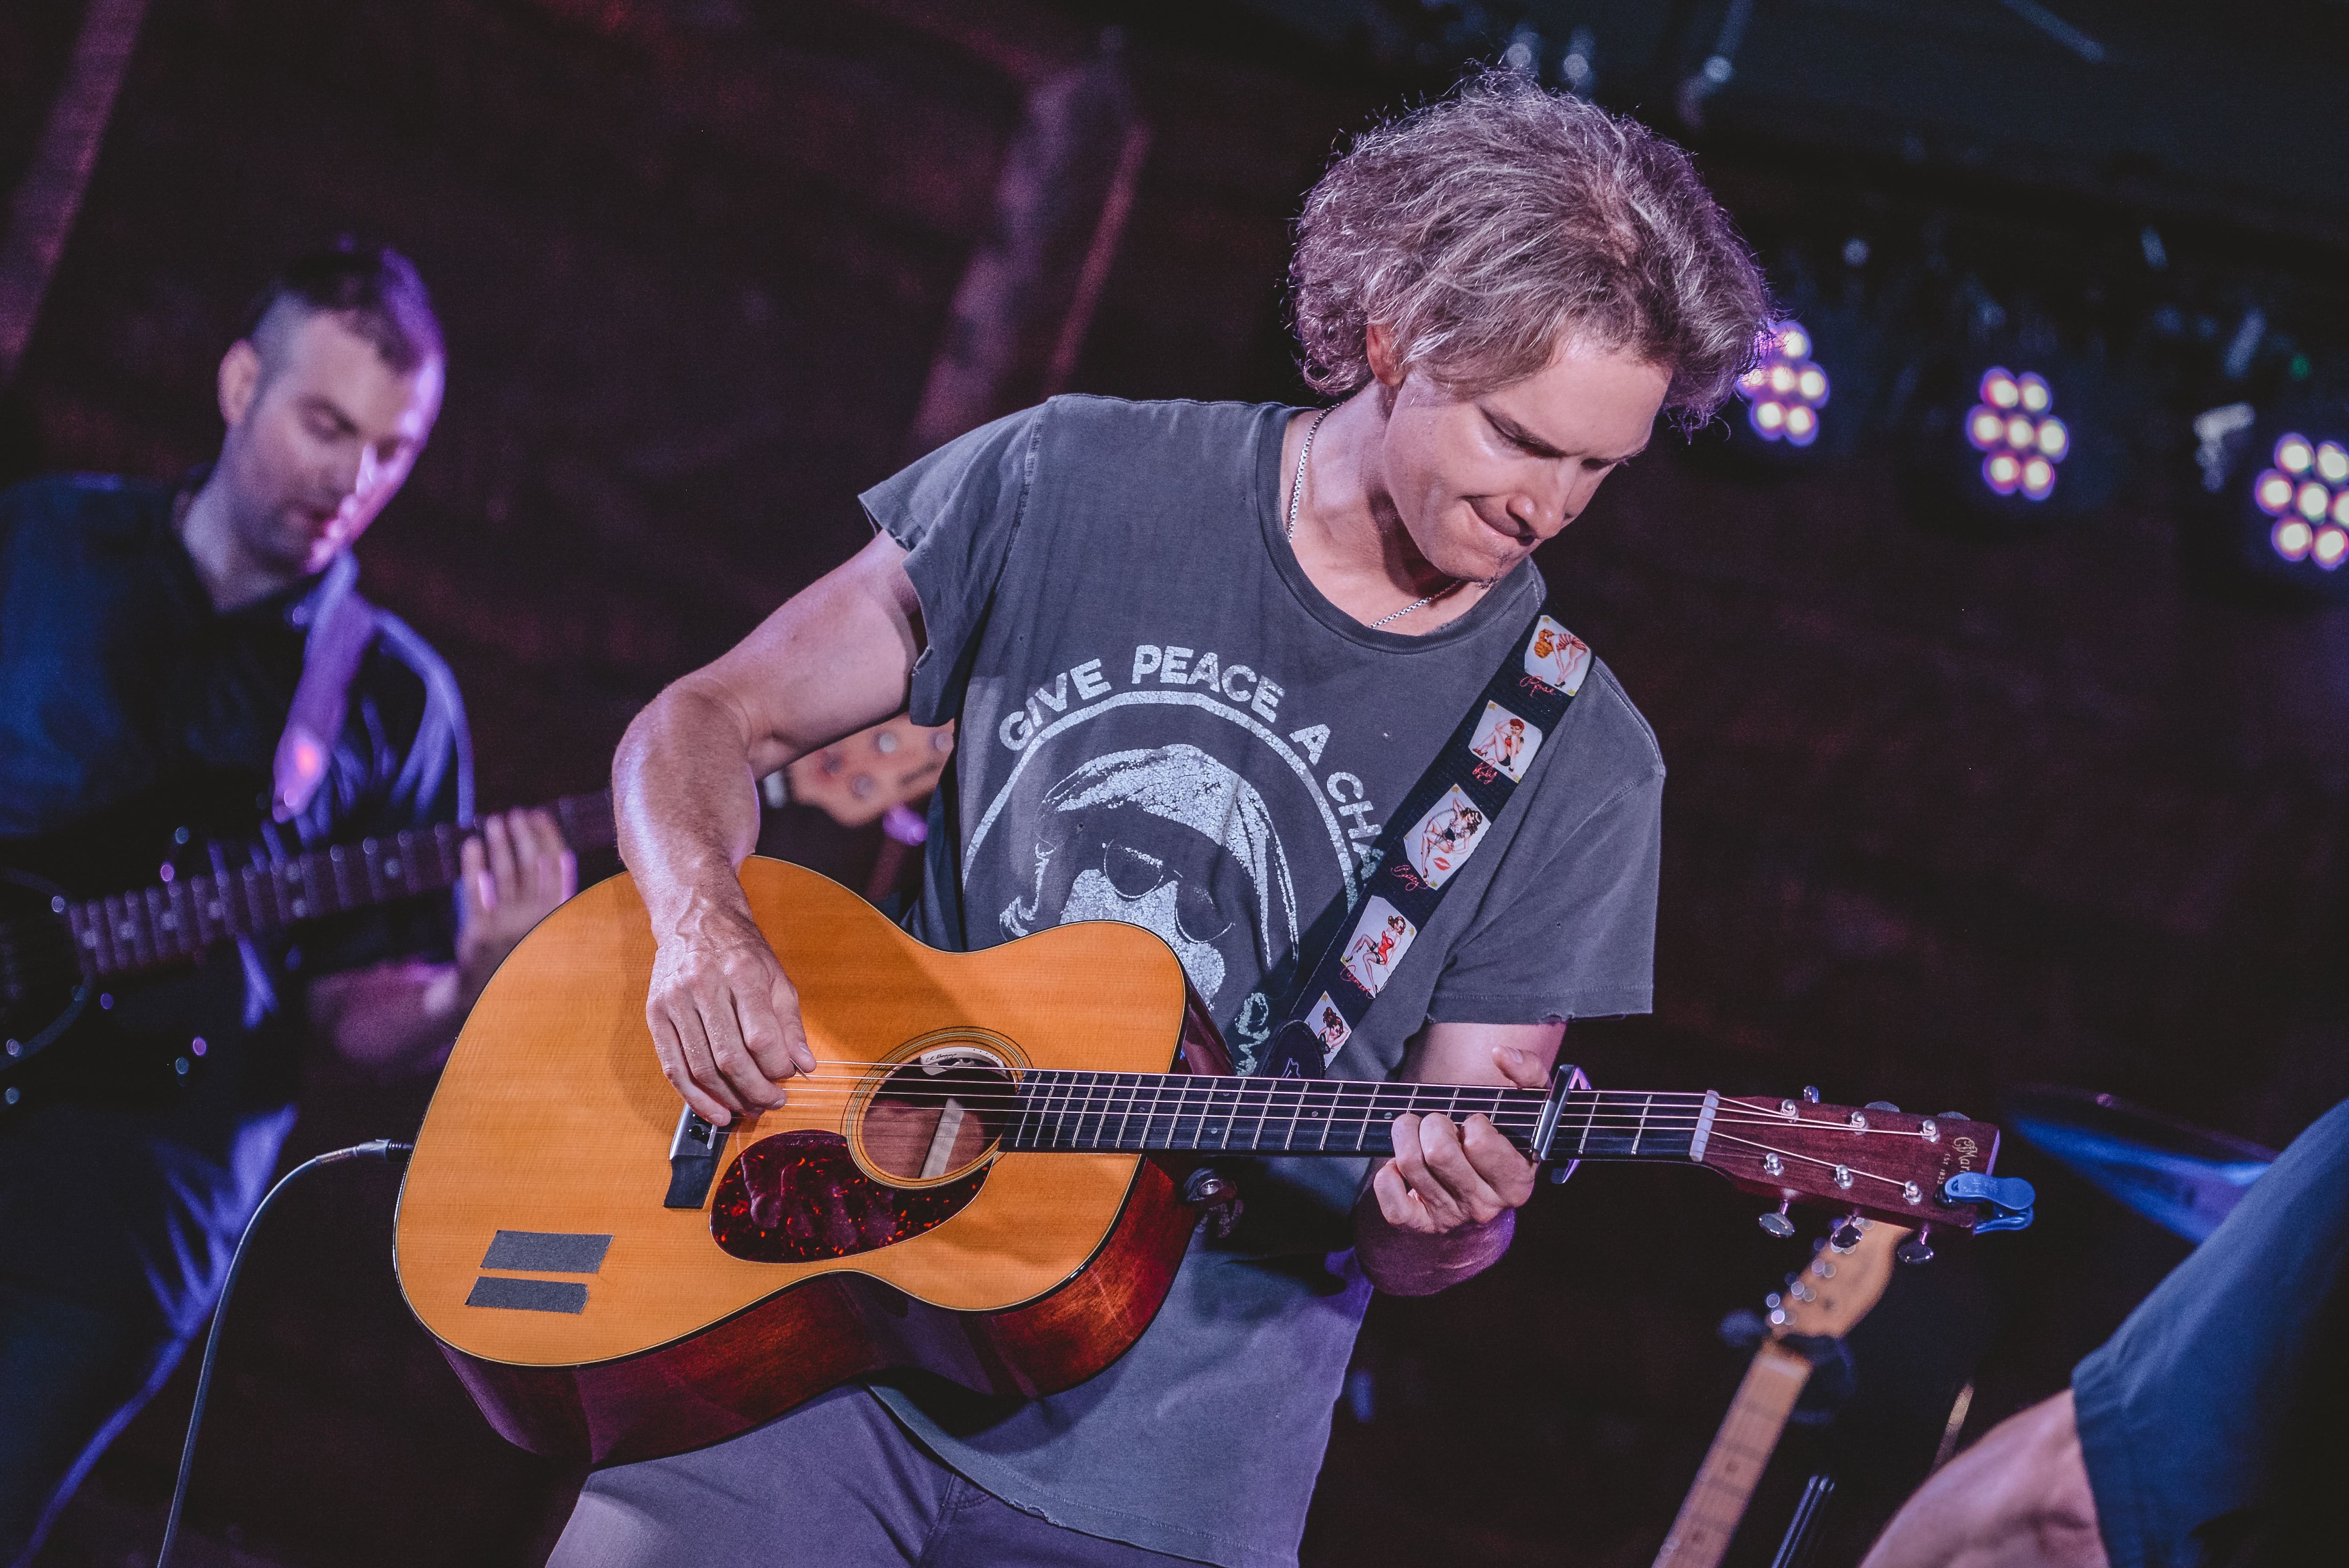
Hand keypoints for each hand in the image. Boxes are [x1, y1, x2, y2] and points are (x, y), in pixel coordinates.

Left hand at [455, 808, 577, 995]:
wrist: (484, 997)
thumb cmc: (517, 958)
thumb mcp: (546, 932)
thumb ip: (553, 900)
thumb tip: (561, 854)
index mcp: (558, 918)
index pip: (556, 867)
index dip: (546, 836)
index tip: (537, 814)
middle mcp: (536, 920)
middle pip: (530, 865)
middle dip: (521, 834)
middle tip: (513, 813)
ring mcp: (507, 926)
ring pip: (504, 873)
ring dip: (499, 843)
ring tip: (493, 822)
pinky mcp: (478, 932)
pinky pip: (475, 891)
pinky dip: (473, 866)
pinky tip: (471, 845)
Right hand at [645, 899, 814, 1125]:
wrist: (693, 918)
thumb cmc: (740, 950)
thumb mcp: (776, 977)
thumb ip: (790, 1023)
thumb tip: (805, 1065)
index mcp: (741, 973)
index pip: (760, 1037)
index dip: (777, 1068)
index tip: (788, 1077)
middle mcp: (703, 986)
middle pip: (729, 1057)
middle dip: (755, 1090)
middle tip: (772, 1103)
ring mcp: (674, 1001)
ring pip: (700, 1068)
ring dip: (728, 1098)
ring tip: (750, 1109)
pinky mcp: (655, 1014)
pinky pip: (673, 1067)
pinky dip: (694, 1097)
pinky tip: (715, 1112)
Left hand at [1367, 1044, 1548, 1236]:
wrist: (1484, 1201)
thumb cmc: (1504, 1144)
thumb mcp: (1530, 1109)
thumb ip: (1528, 1073)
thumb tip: (1501, 1054)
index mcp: (1516, 1181)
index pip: (1480, 1141)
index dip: (1473, 1122)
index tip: (1474, 1123)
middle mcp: (1485, 1206)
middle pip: (1438, 1152)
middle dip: (1432, 1123)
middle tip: (1438, 1122)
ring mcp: (1451, 1217)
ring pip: (1410, 1165)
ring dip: (1405, 1135)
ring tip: (1415, 1131)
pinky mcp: (1420, 1225)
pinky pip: (1391, 1200)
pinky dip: (1387, 1175)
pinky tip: (1400, 1166)